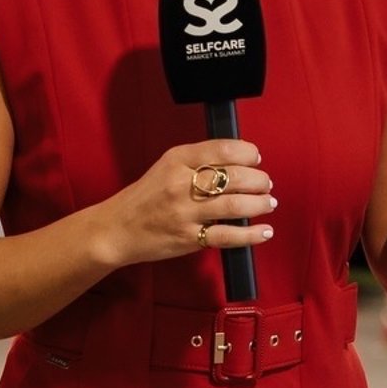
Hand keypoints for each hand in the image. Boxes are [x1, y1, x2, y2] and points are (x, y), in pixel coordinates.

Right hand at [92, 140, 276, 272]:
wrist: (118, 228)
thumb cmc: (146, 196)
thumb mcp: (167, 165)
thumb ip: (199, 160)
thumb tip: (240, 161)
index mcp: (178, 160)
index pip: (223, 149)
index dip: (247, 153)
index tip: (256, 158)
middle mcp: (182, 184)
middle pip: (235, 177)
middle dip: (259, 180)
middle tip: (266, 184)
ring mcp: (185, 212)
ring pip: (235, 205)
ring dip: (260, 203)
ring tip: (269, 203)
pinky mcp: (189, 238)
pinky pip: (227, 235)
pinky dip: (251, 235)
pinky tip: (265, 231)